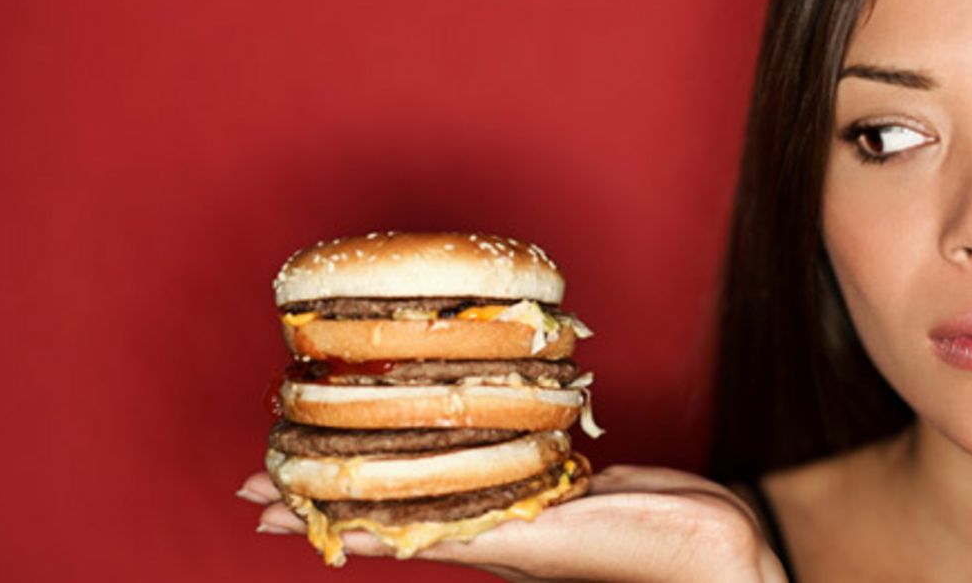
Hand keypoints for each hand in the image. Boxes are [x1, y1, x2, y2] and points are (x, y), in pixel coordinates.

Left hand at [237, 464, 787, 582]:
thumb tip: (396, 533)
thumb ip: (486, 532)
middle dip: (335, 482)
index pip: (381, 526)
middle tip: (274, 461)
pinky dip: (455, 439)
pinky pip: (493, 454)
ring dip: (387, 457)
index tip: (256, 499)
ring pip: (438, 475)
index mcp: (484, 544)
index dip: (318, 514)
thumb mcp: (551, 542)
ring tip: (348, 432)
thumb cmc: (644, 551)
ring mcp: (525, 503)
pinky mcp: (561, 480)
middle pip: (397, 499)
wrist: (715, 553)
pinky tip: (451, 418)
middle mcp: (494, 526)